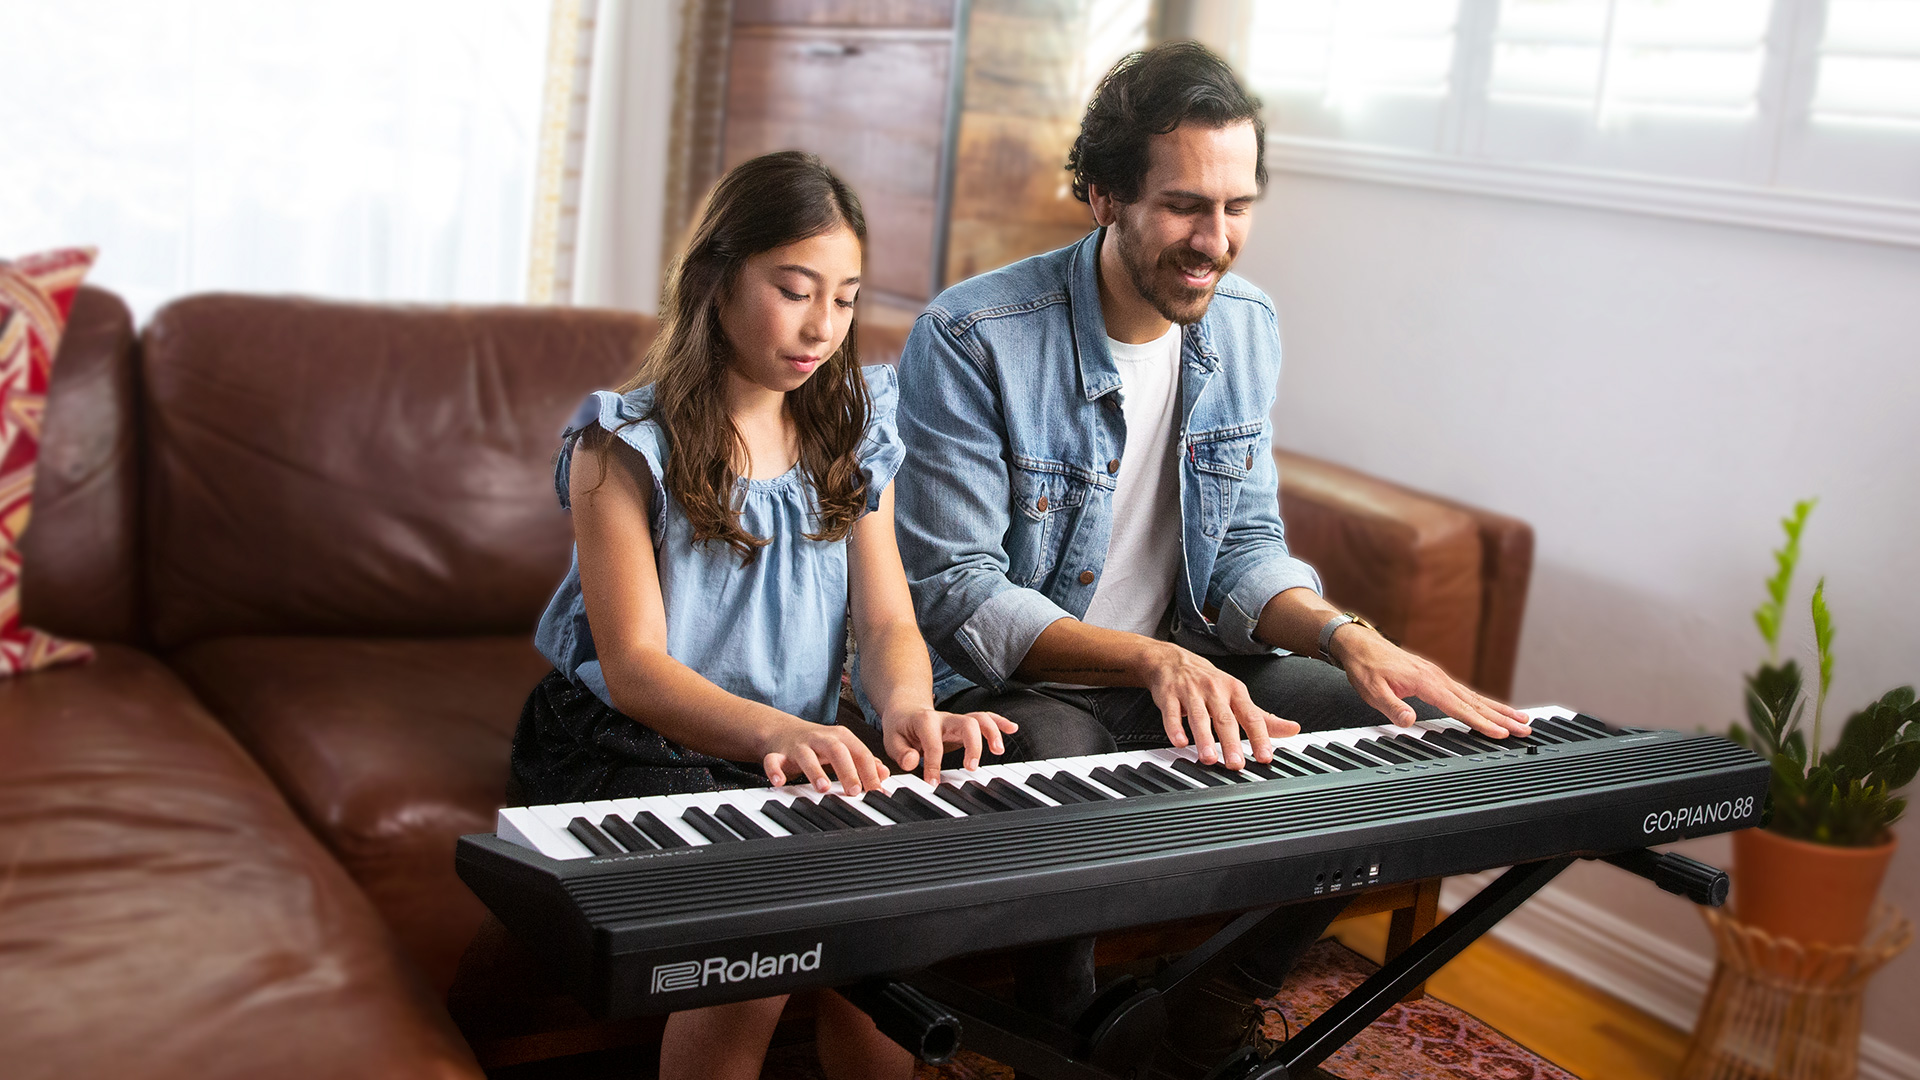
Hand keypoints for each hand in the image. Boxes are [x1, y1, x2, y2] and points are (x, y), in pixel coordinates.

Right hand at [762, 718, 889, 794]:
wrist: (782, 730)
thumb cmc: (818, 744)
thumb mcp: (843, 749)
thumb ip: (863, 761)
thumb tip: (884, 775)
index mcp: (840, 737)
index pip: (860, 752)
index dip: (870, 771)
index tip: (876, 791)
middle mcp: (820, 739)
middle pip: (837, 751)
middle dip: (847, 770)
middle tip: (854, 790)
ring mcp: (798, 746)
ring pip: (807, 756)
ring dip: (815, 772)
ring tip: (823, 788)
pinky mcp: (778, 753)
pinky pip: (774, 761)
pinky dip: (775, 770)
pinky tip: (779, 782)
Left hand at [882, 707, 1017, 785]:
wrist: (906, 711)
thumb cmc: (901, 728)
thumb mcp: (892, 739)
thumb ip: (901, 752)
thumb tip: (911, 762)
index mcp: (925, 721)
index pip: (933, 743)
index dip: (933, 764)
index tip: (933, 783)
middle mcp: (945, 718)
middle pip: (966, 724)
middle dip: (973, 745)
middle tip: (972, 768)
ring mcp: (957, 720)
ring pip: (980, 719)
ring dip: (992, 733)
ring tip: (999, 751)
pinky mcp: (966, 724)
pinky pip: (986, 718)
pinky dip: (1000, 723)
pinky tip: (1013, 729)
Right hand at [1141, 642, 1300, 767]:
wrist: (1173, 661)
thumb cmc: (1209, 683)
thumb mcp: (1238, 696)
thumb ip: (1264, 718)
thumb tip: (1293, 729)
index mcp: (1235, 692)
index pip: (1251, 717)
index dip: (1259, 737)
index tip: (1265, 757)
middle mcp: (1215, 691)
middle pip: (1225, 719)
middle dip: (1231, 742)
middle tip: (1236, 764)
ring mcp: (1191, 692)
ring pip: (1199, 716)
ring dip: (1203, 738)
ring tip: (1209, 758)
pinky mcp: (1169, 695)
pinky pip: (1171, 712)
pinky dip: (1174, 727)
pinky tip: (1179, 742)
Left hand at [1329, 625, 1532, 737]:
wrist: (1360, 644)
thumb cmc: (1366, 668)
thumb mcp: (1372, 691)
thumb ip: (1392, 707)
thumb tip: (1409, 721)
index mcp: (1426, 682)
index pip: (1459, 707)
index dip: (1480, 722)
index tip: (1500, 733)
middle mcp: (1437, 677)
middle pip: (1475, 702)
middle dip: (1502, 717)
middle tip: (1525, 728)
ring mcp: (1439, 676)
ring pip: (1475, 696)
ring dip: (1499, 709)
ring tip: (1521, 719)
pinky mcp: (1436, 677)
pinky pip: (1465, 692)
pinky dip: (1483, 702)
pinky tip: (1493, 708)